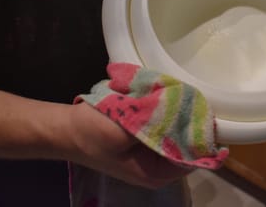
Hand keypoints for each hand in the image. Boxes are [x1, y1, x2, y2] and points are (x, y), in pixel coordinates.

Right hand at [67, 102, 191, 188]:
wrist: (66, 129)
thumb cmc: (91, 133)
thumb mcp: (121, 129)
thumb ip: (151, 123)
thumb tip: (177, 109)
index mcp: (157, 173)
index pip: (194, 156)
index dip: (199, 134)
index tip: (200, 109)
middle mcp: (160, 167)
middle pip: (188, 143)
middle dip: (188, 119)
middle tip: (187, 94)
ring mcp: (154, 152)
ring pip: (178, 131)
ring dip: (177, 112)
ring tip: (175, 91)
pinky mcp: (148, 138)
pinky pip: (166, 124)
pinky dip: (166, 111)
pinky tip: (163, 94)